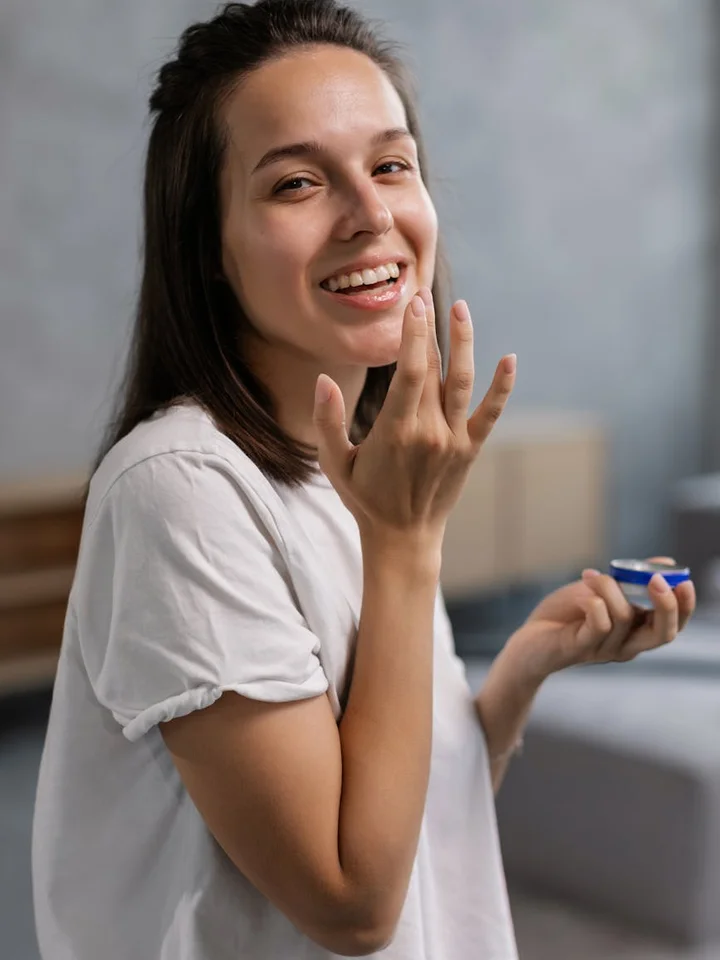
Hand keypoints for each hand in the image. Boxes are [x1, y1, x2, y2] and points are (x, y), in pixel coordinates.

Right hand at [312, 287, 515, 543]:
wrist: (404, 537)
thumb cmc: (364, 498)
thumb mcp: (334, 463)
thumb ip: (327, 421)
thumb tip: (323, 380)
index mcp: (395, 432)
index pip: (409, 373)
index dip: (413, 336)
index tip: (412, 304)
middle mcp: (429, 433)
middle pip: (433, 370)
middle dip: (429, 330)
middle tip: (423, 295)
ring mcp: (453, 441)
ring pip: (463, 383)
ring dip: (464, 343)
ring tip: (462, 309)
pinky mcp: (469, 450)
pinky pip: (489, 414)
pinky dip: (502, 387)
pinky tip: (510, 358)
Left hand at [504, 556, 696, 683]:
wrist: (528, 640)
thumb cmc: (566, 615)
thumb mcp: (601, 591)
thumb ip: (631, 581)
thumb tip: (667, 564)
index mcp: (635, 632)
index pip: (672, 626)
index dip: (685, 607)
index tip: (684, 581)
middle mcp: (626, 646)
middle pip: (663, 634)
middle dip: (666, 605)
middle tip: (656, 580)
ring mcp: (604, 650)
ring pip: (624, 615)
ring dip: (608, 587)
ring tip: (589, 576)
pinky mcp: (581, 648)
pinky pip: (600, 623)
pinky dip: (594, 601)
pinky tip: (580, 595)